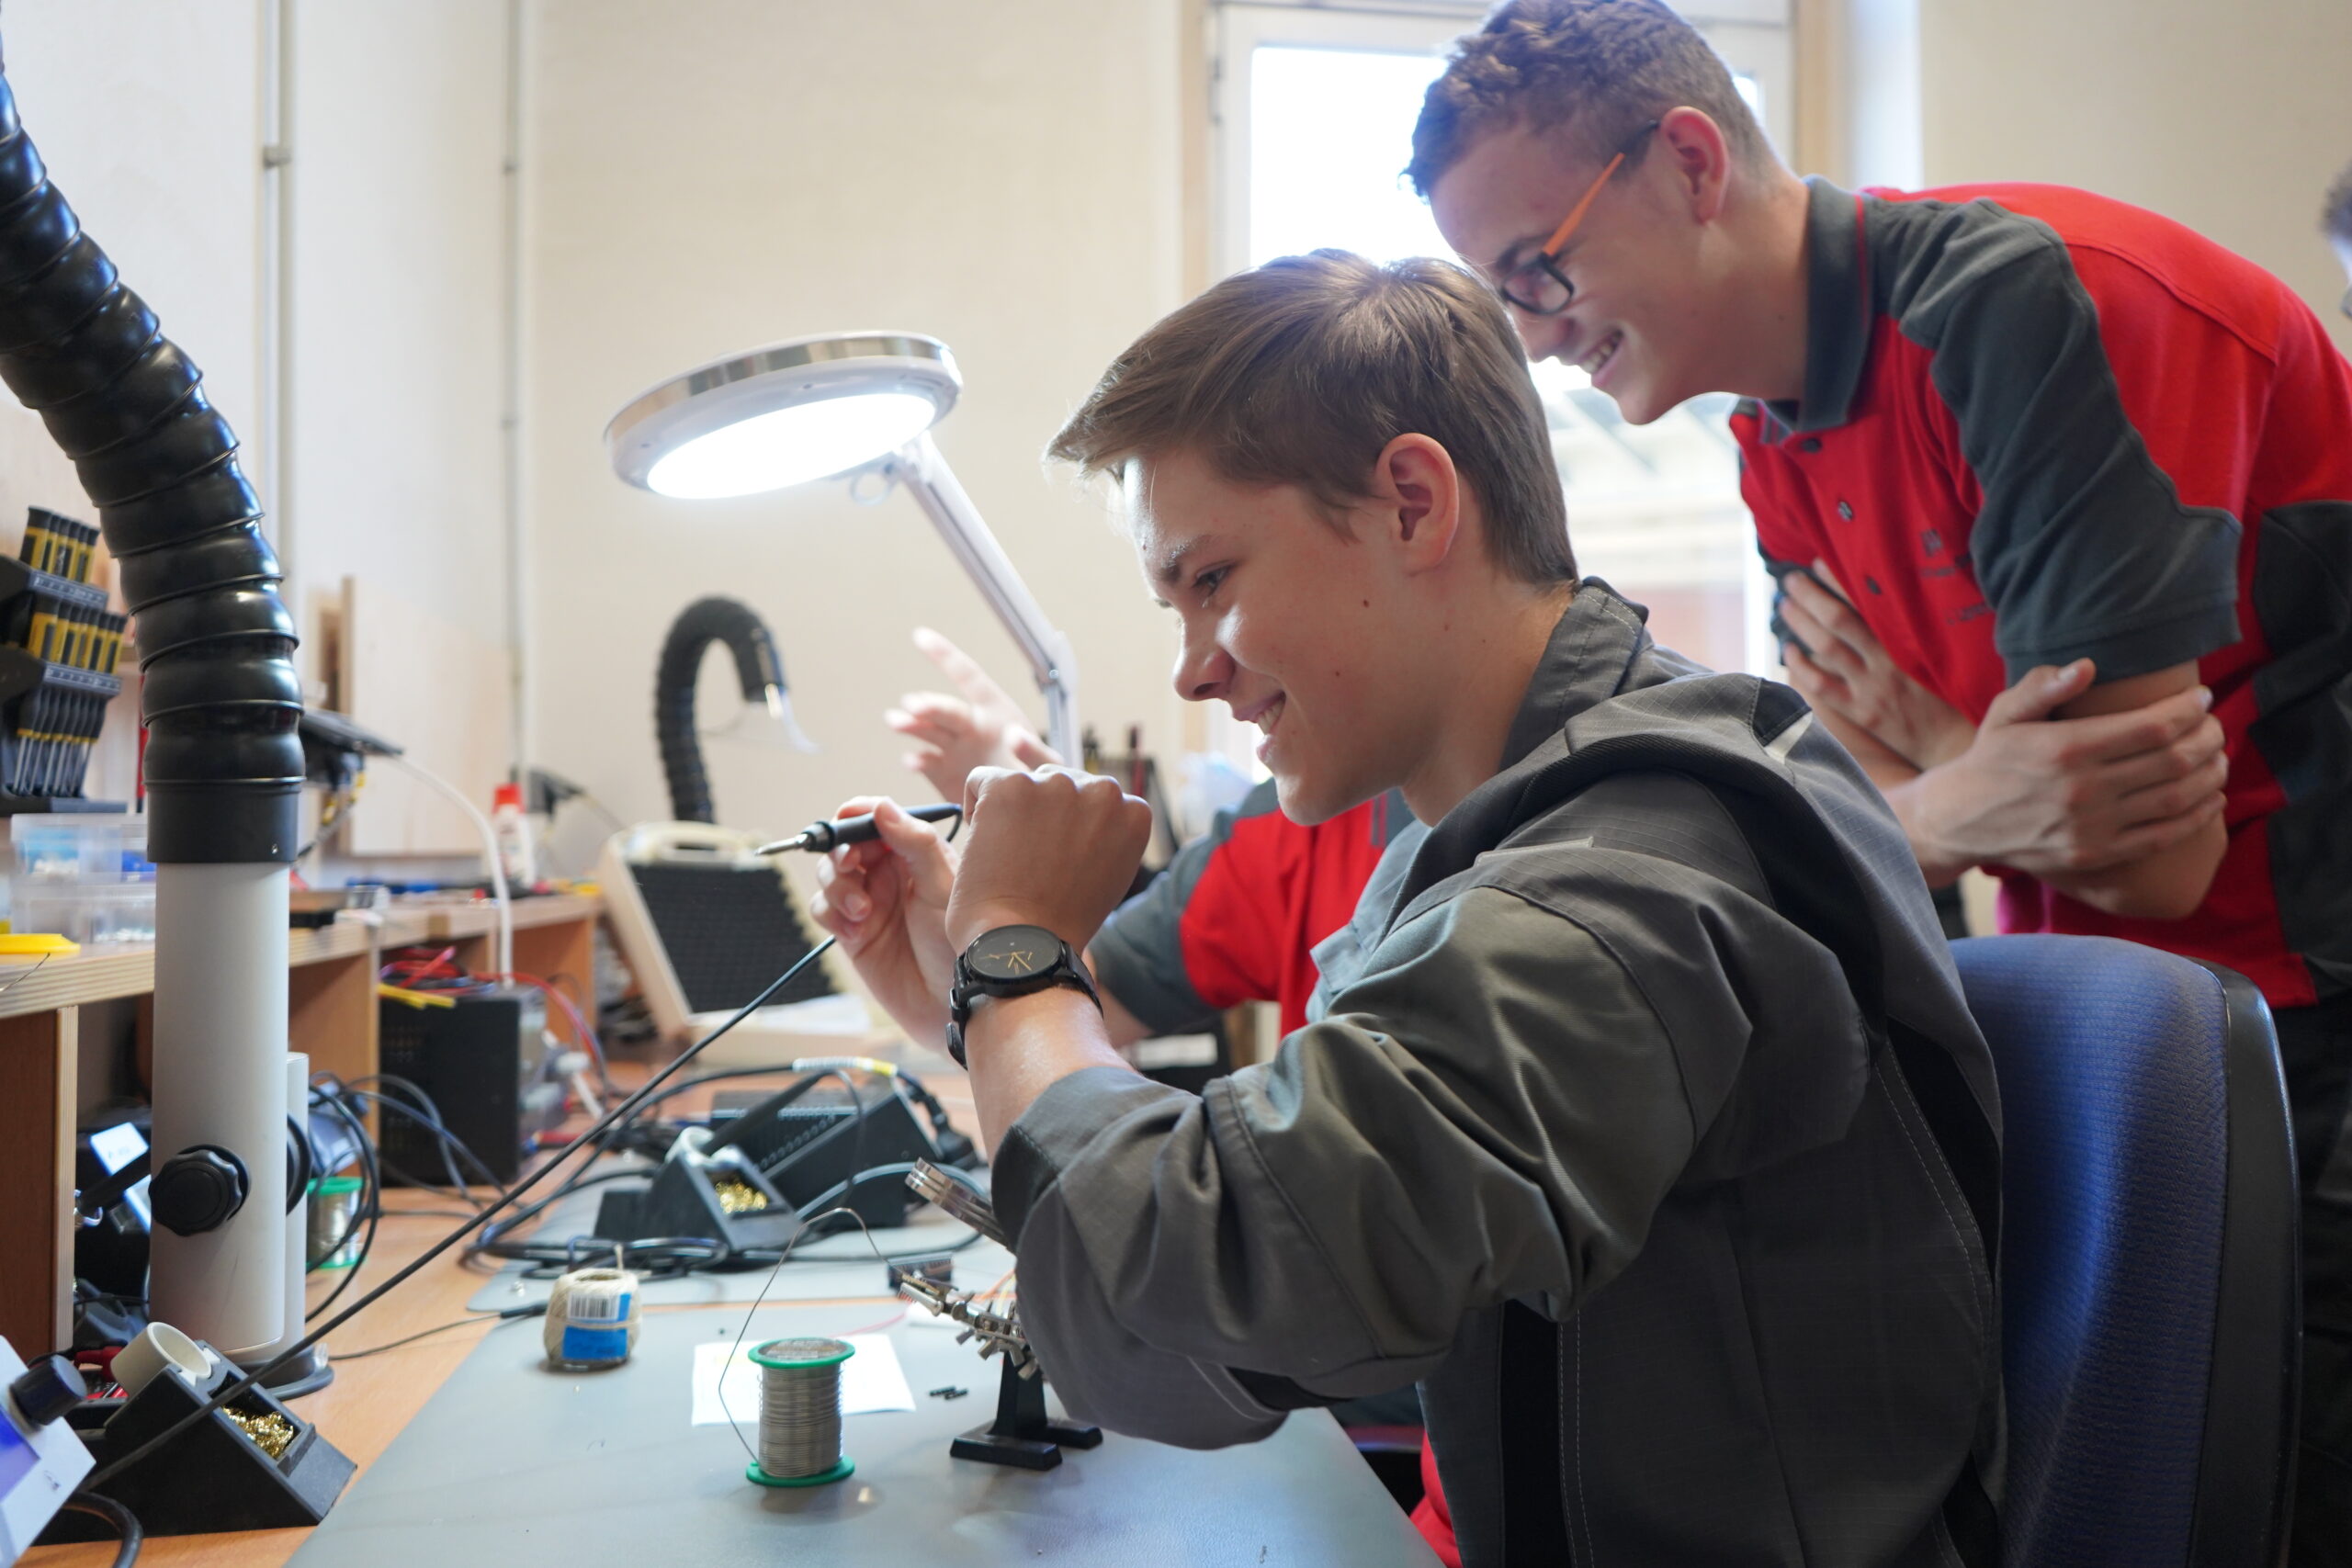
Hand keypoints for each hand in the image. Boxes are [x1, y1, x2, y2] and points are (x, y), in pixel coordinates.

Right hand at [807, 797, 960, 1043]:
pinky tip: (856, 930)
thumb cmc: (960, 944)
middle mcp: (890, 873)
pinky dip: (831, 914)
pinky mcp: (852, 932)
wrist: (952, 1003)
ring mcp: (869, 901)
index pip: (878, 819)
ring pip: (829, 874)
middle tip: (851, 865)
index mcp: (916, 853)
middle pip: (845, 843)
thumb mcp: (943, 887)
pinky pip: (823, 909)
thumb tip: (882, 807)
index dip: (858, 814)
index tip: (847, 817)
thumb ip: (916, 844)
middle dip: (842, 851)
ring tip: (862, 910)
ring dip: (837, 886)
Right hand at [884, 628, 1060, 796]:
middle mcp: (969, 725)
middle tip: (913, 705)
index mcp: (994, 712)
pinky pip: (926, 763)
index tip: (921, 636)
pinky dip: (917, 762)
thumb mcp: (1046, 763)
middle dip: (929, 705)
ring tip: (897, 721)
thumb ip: (1034, 751)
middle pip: (945, 710)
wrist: (1027, 807)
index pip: (967, 676)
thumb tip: (1014, 735)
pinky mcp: (942, 773)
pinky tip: (911, 761)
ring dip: (912, 725)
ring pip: (928, 731)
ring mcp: (953, 748)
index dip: (945, 655)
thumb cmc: (1039, 775)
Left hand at [945, 766, 1152, 954]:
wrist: (1023, 945)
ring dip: (1011, 813)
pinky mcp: (1012, 786)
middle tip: (1029, 864)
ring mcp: (1058, 785)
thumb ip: (1105, 835)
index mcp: (1134, 812)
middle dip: (1041, 816)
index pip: (1093, 800)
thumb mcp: (1108, 875)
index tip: (1057, 863)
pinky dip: (976, 810)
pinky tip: (985, 847)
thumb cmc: (1059, 923)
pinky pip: (981, 781)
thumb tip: (1081, 814)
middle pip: (1058, 785)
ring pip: (1023, 783)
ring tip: (1009, 859)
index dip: (1068, 831)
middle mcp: (1104, 791)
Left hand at [1780, 565, 1972, 769]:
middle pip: (1838, 620)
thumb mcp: (1942, 650)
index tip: (1818, 562)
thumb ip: (1919, 624)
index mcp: (1910, 641)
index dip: (1839, 581)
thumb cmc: (1952, 690)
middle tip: (1790, 580)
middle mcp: (1888, 662)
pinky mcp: (1863, 713)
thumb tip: (1890, 590)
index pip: (1869, 602)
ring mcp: (1872, 688)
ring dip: (1802, 624)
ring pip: (1826, 648)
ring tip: (1785, 605)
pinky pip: (1823, 687)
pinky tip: (1789, 652)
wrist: (1954, 740)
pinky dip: (1801, 668)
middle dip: (1811, 596)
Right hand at [1901, 660, 2227, 884]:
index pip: (2151, 726)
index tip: (2202, 699)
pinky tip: (2212, 797)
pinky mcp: (2097, 855)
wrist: (1961, 821)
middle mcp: (2084, 789)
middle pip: (2172, 760)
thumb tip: (2087, 666)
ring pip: (2176, 798)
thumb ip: (2042, 686)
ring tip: (2219, 757)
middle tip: (2216, 726)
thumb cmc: (1990, 759)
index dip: (2188, 711)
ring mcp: (2093, 827)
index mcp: (2066, 748)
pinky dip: (2197, 816)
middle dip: (2207, 738)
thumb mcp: (2005, 713)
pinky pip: (2163, 837)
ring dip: (2210, 775)